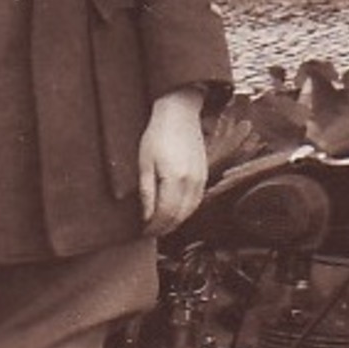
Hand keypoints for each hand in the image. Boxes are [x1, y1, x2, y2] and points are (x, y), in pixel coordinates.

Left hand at [138, 87, 207, 238]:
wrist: (179, 114)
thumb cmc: (157, 135)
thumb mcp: (145, 163)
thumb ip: (147, 192)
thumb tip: (146, 216)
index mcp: (175, 179)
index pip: (166, 214)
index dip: (155, 226)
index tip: (144, 231)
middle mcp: (191, 183)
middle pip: (179, 217)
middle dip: (164, 228)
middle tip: (150, 232)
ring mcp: (200, 180)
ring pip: (189, 212)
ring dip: (176, 222)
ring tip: (161, 225)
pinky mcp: (204, 176)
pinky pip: (196, 202)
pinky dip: (185, 211)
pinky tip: (175, 212)